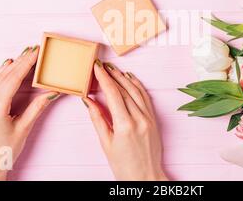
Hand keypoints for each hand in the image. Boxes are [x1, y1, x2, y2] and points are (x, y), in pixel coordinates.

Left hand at [0, 46, 59, 180]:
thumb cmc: (5, 150)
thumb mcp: (24, 128)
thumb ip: (37, 107)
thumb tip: (52, 92)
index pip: (13, 78)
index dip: (26, 63)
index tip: (36, 52)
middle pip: (6, 74)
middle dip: (22, 60)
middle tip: (35, 49)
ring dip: (13, 64)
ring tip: (25, 53)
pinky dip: (2, 72)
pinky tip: (8, 65)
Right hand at [83, 60, 167, 180]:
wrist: (145, 177)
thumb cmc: (123, 165)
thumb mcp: (106, 143)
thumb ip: (97, 119)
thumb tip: (88, 100)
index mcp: (125, 125)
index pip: (113, 94)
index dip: (104, 78)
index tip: (96, 67)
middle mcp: (139, 119)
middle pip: (124, 90)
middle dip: (112, 75)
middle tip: (102, 65)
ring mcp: (149, 118)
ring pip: (136, 91)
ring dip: (124, 78)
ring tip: (113, 69)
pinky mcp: (154, 119)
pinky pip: (145, 97)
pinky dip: (137, 86)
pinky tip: (130, 79)